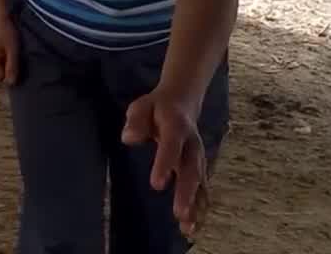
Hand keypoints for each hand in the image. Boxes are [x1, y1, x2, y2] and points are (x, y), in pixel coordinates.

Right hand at [0, 13, 18, 84]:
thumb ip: (12, 67)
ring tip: (7, 52)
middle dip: (4, 70)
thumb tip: (11, 84)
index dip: (8, 72)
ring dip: (1, 65)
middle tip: (11, 56)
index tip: (14, 62)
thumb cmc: (7, 33)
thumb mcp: (13, 51)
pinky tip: (2, 50)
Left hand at [121, 88, 208, 237]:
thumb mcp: (141, 106)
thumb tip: (129, 138)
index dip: (165, 164)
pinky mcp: (199, 167)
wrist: (183, 101)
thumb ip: (136, 121)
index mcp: (176, 126)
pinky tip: (193, 226)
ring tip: (188, 227)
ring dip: (196, 205)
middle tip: (180, 213)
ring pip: (199, 182)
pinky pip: (202, 188)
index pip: (171, 146)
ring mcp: (198, 156)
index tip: (157, 184)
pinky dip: (199, 207)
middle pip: (191, 168)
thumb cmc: (156, 108)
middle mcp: (192, 143)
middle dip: (186, 192)